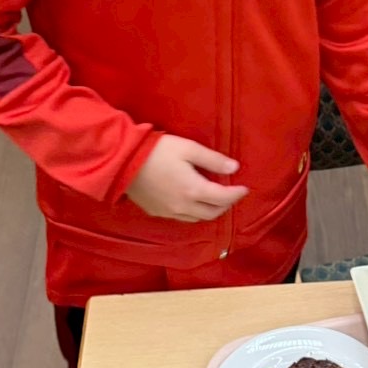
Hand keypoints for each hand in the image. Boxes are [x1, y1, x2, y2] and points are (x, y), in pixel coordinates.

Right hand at [127, 135, 248, 223]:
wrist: (123, 162)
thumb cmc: (158, 151)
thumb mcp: (188, 149)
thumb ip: (213, 160)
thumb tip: (234, 168)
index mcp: (194, 190)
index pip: (224, 198)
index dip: (237, 194)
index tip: (245, 188)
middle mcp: (184, 207)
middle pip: (212, 213)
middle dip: (226, 205)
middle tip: (232, 194)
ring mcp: (169, 212)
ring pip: (197, 218)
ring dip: (210, 210)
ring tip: (215, 199)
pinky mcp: (157, 212)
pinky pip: (182, 218)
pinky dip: (194, 212)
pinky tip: (192, 202)